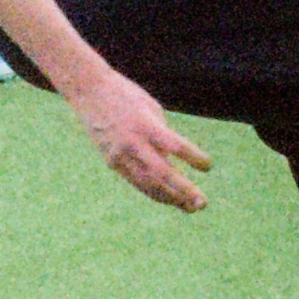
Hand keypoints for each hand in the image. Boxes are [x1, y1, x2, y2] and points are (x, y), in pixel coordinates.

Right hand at [68, 64, 211, 209]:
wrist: (90, 92)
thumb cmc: (127, 96)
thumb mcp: (151, 110)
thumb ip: (162, 137)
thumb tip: (172, 164)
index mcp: (146, 124)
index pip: (175, 146)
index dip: (194, 157)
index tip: (207, 166)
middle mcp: (133, 142)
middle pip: (162, 173)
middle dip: (184, 190)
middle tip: (203, 203)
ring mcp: (120, 155)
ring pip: (148, 184)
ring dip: (171, 198)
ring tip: (191, 207)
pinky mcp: (112, 162)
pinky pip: (136, 181)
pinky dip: (155, 191)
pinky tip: (170, 199)